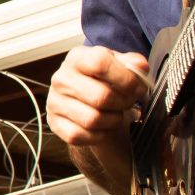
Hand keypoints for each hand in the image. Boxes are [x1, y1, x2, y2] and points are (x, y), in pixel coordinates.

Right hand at [48, 44, 148, 192]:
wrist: (83, 95)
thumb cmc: (102, 78)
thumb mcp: (118, 65)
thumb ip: (132, 63)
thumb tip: (140, 66)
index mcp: (77, 58)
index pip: (100, 63)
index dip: (125, 78)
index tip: (136, 87)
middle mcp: (62, 79)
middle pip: (101, 96)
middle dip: (123, 103)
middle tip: (129, 102)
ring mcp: (55, 102)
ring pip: (93, 119)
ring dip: (113, 120)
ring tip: (116, 113)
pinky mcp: (55, 123)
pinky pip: (79, 136)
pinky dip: (98, 135)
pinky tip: (103, 126)